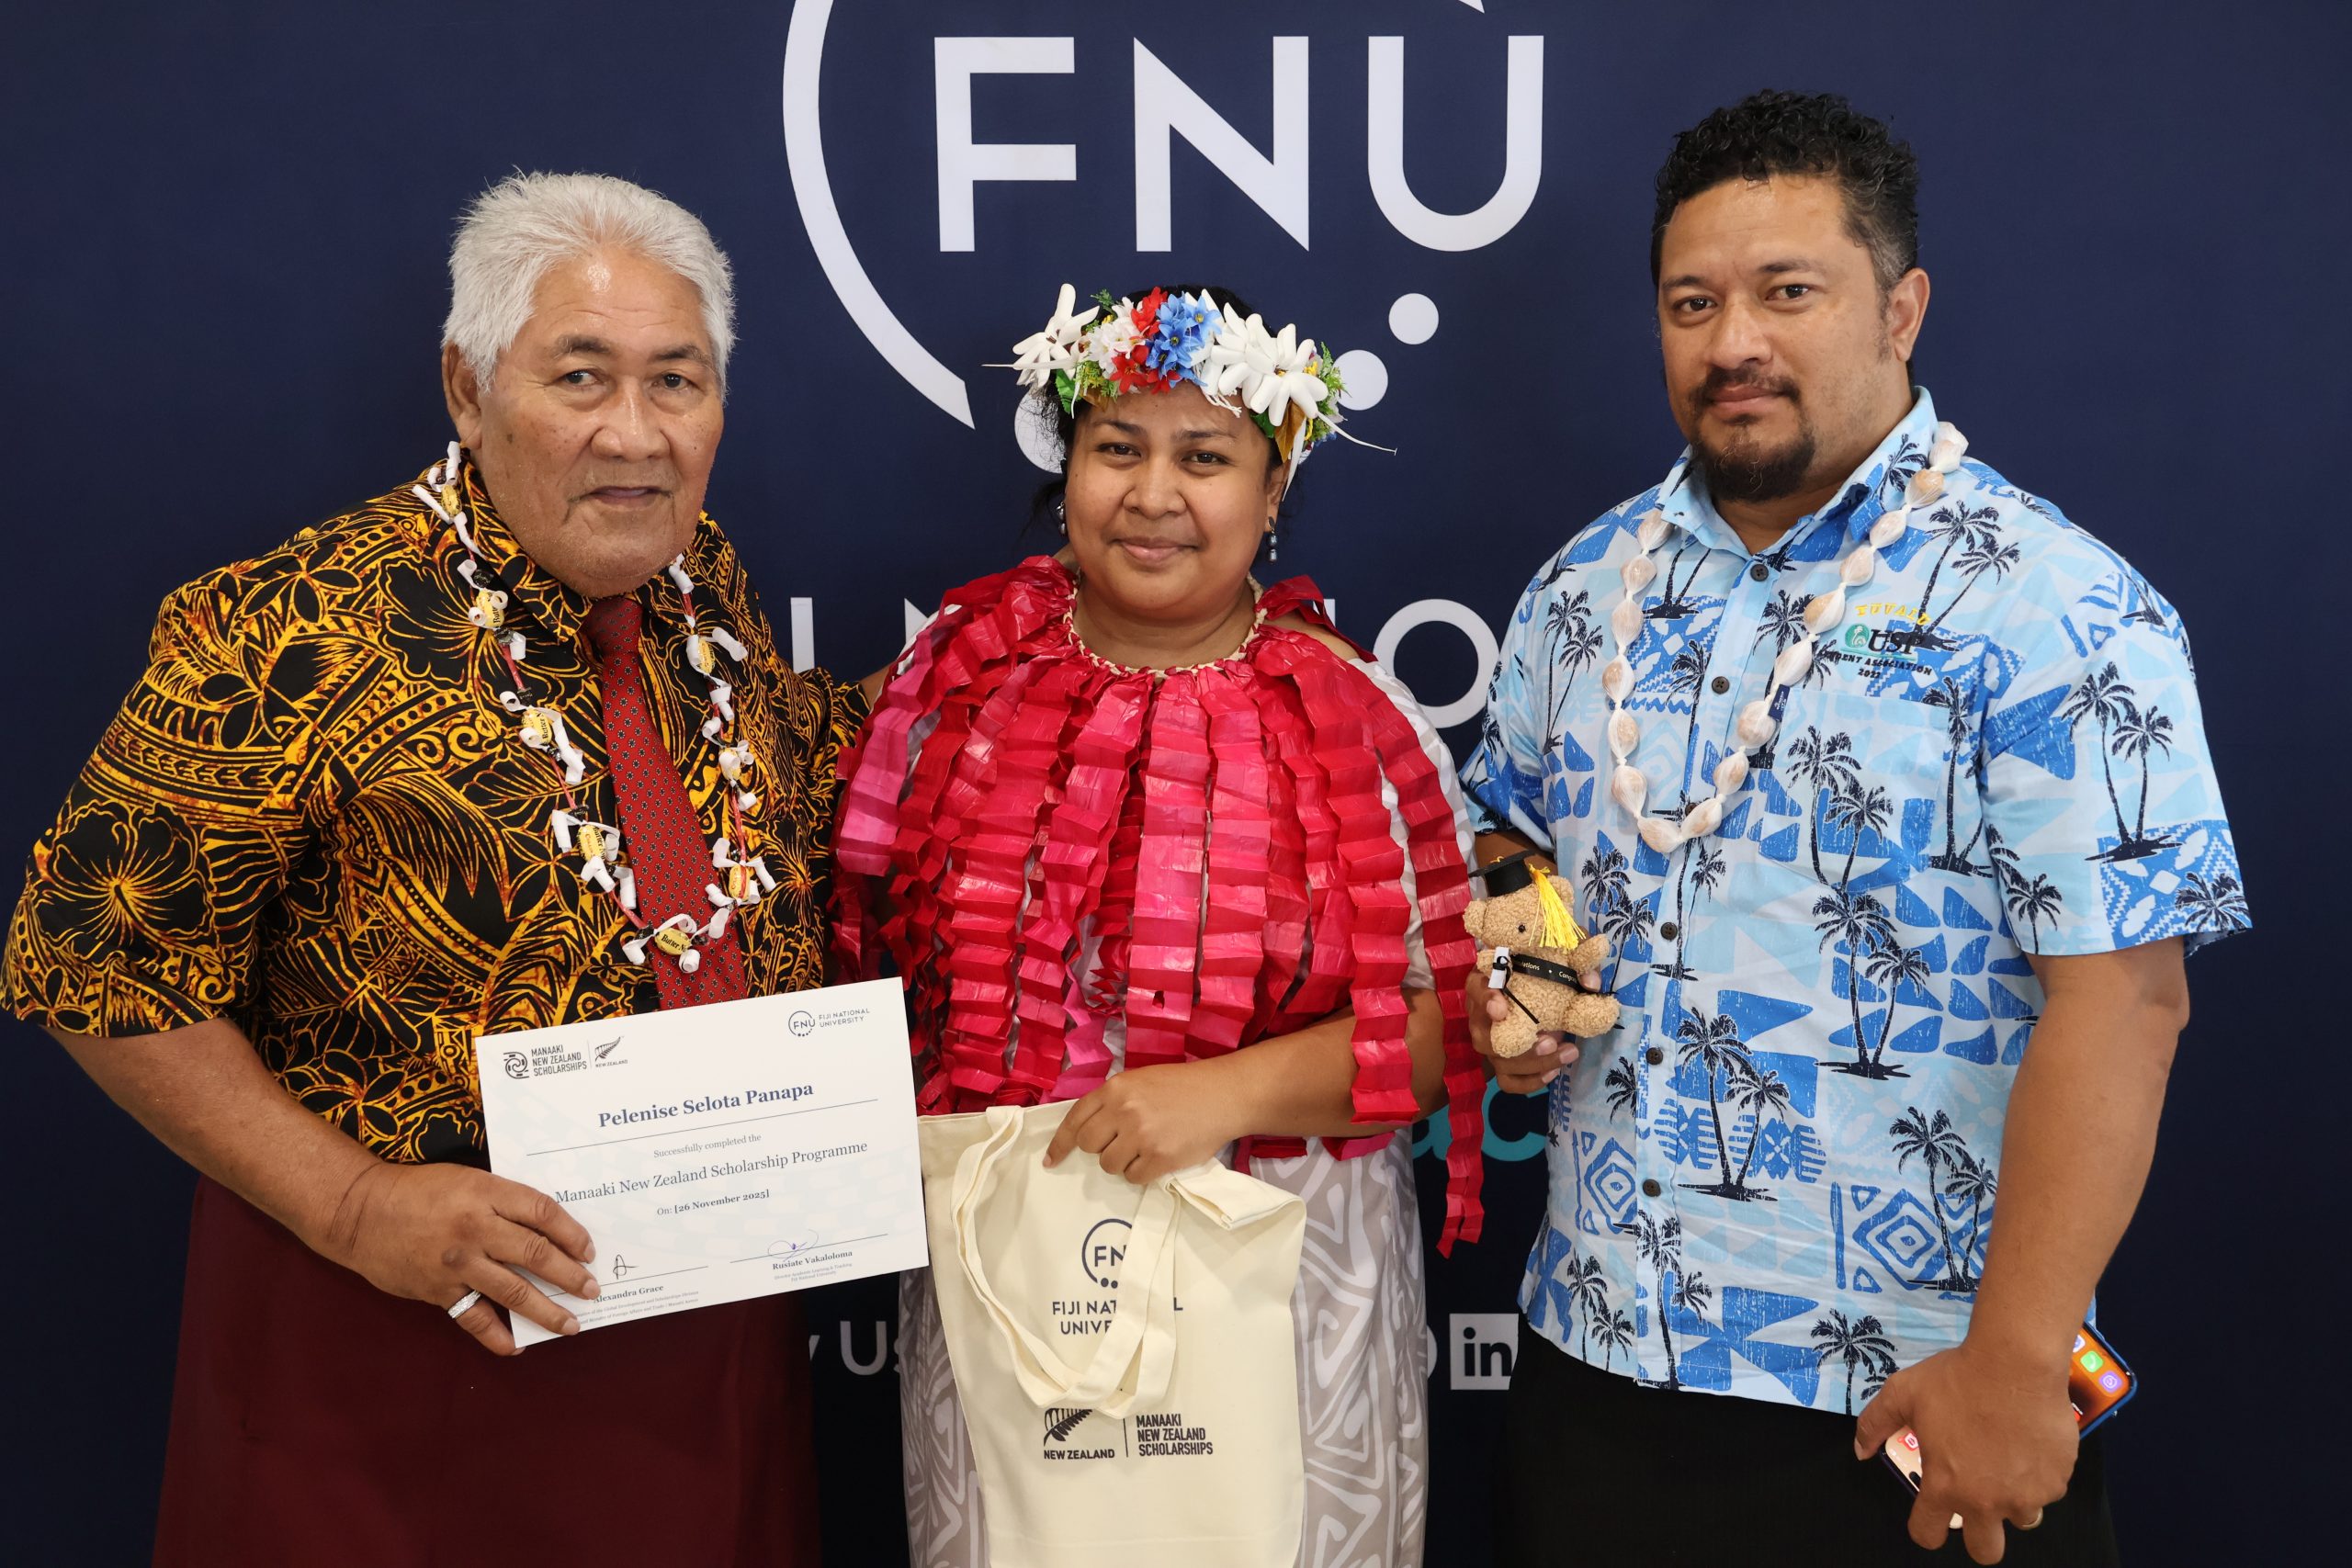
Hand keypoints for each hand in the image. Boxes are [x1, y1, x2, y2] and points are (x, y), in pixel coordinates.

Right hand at [319, 1161, 600, 1355]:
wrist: (360, 1211)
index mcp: (486, 1194)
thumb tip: (547, 1228)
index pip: (544, 1213)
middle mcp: (476, 1230)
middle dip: (570, 1276)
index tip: (589, 1251)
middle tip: (592, 1290)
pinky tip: (516, 1346)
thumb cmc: (418, 1190)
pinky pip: (474, 1319)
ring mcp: (458, 1265)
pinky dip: (497, 1336)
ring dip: (547, 1312)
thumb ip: (504, 1201)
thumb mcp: (468, 1179)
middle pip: (537, 1255)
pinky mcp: (438, 1292)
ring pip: (514, 1292)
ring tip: (571, 1324)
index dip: (573, 1234)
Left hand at [1042, 1063, 1240, 1184]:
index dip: (1060, 1144)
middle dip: (1099, 1149)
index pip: (1074, 1120)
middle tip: (1120, 1143)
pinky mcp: (1160, 1158)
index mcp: (1115, 1089)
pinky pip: (1133, 1178)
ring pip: (1109, 1165)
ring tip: (1143, 1149)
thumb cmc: (1182, 1086)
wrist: (1223, 1095)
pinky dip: (1141, 1173)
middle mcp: (1123, 1111)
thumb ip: (1113, 1101)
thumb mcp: (1140, 1081)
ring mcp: (1141, 1136)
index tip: (1052, 1161)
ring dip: (1121, 1162)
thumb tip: (1088, 1129)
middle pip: (1088, 1145)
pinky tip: (1156, 1158)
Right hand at [1467, 963, 1580, 1094]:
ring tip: (1568, 1052)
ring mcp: (1490, 1042)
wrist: (1540, 987)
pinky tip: (1554, 1072)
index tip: (1501, 1008)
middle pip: (1485, 1037)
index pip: (1475, 988)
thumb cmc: (1542, 966)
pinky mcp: (1502, 1062)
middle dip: (1517, 1044)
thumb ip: (1578, 962)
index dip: (1485, 999)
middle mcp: (1480, 1015)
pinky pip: (1508, 1081)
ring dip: (1534, 1063)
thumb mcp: (1560, 954)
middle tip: (1551, 1040)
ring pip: (1500, 1062)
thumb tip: (1591, 984)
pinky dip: (1529, 1082)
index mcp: (1486, 980)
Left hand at [1853, 1339, 2078, 1561]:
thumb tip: (1861, 1451)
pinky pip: (2047, 1491)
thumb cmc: (1956, 1379)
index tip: (1930, 1515)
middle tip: (1977, 1504)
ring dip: (2013, 1501)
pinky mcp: (2057, 1481)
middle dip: (1980, 1536)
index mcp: (1946, 1486)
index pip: (1927, 1534)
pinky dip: (2039, 1476)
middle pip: (1986, 1551)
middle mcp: (1987, 1501)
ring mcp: (2027, 1495)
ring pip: (2021, 1519)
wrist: (2016, 1363)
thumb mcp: (1902, 1393)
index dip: (1925, 1529)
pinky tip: (2029, 1446)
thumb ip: (1876, 1424)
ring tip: (2006, 1465)